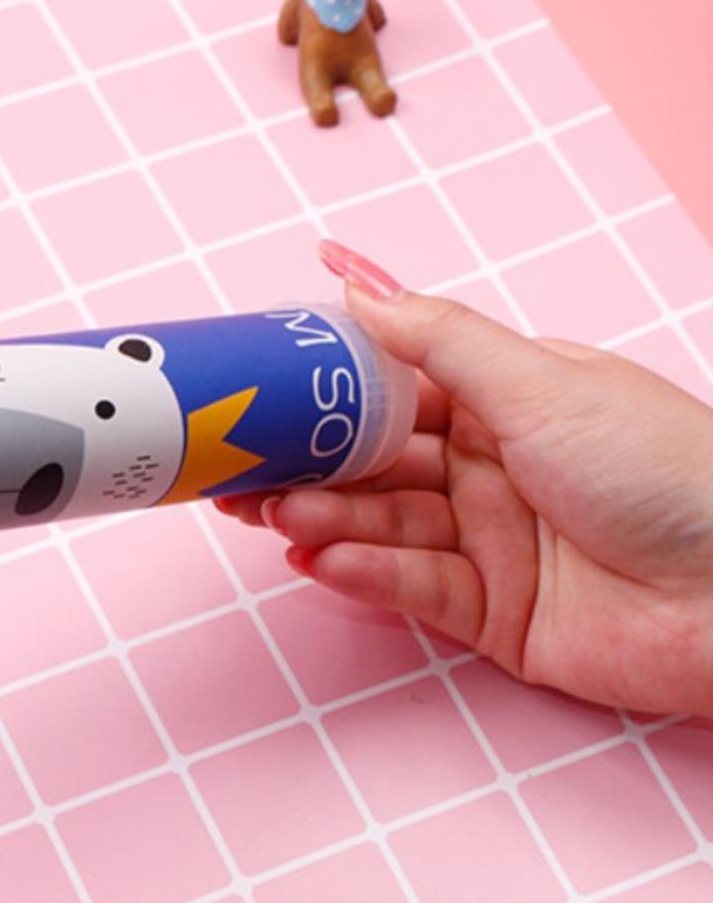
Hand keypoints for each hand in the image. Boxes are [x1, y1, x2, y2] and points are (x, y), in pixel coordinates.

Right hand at [217, 241, 712, 718]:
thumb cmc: (664, 470)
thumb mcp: (543, 385)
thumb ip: (443, 343)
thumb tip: (362, 288)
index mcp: (510, 401)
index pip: (398, 386)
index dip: (330, 384)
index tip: (263, 378)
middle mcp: (493, 468)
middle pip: (377, 464)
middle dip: (309, 466)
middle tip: (237, 468)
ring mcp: (489, 543)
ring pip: (384, 527)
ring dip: (326, 521)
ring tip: (273, 515)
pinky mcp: (491, 614)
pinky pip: (412, 588)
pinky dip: (365, 575)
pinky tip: (321, 562)